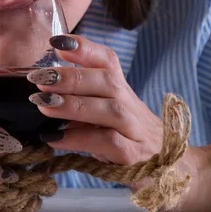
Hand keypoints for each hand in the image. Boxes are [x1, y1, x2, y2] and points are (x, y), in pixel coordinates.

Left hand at [25, 35, 210, 211]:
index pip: (107, 60)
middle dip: (71, 76)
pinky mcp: (134, 156)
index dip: (84, 48)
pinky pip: (108, 142)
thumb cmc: (126, 139)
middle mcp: (130, 104)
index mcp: (120, 90)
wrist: (171, 171)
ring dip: (73, 104)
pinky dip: (79, 138)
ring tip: (43, 103)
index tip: (56, 41)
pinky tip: (54, 138)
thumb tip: (41, 93)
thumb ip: (79, 102)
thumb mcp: (102, 115)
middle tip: (38, 78)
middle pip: (107, 80)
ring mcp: (135, 130)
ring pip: (110, 109)